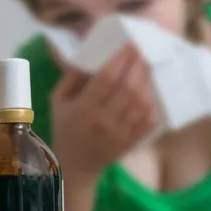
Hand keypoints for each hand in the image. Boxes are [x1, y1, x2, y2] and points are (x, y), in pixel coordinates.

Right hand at [50, 44, 158, 176]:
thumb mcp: (58, 101)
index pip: (106, 79)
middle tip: (141, 51)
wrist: (75, 166)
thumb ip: (71, 78)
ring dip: (146, 82)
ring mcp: (120, 133)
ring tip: (146, 67)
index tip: (129, 45)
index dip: (120, 60)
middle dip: (137, 66)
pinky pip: (147, 121)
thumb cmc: (64, 128)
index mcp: (84, 109)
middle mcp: (104, 121)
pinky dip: (152, 105)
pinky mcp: (130, 142)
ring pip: (140, 103)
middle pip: (128, 89)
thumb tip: (90, 56)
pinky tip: (150, 92)